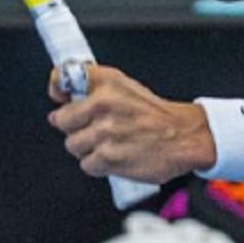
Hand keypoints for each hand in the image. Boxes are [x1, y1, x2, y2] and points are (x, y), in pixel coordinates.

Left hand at [46, 65, 212, 183]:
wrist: (185, 137)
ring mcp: (104, 132)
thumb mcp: (126, 87)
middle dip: (75, 127)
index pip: (62, 77)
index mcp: (106, 83)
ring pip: (73, 145)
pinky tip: (116, 156)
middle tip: (95, 129)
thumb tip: (62, 99)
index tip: (61, 97)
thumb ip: (95, 89)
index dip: (58, 90)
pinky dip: (99, 165)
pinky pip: (87, 164)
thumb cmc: (157, 115)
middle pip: (62, 120)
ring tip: (110, 144)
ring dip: (88, 148)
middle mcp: (103, 104)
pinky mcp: (108, 157)